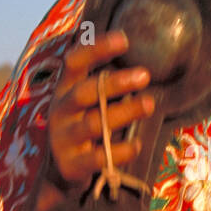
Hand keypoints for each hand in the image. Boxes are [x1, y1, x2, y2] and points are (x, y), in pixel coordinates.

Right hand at [46, 30, 153, 188]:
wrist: (61, 171)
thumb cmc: (83, 126)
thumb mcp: (86, 102)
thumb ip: (103, 84)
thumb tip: (139, 62)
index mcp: (65, 89)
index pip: (74, 62)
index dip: (96, 49)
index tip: (124, 39)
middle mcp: (60, 111)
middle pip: (84, 92)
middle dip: (115, 83)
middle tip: (145, 75)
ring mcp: (63, 138)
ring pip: (93, 123)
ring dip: (124, 112)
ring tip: (149, 104)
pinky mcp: (71, 164)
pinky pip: (98, 157)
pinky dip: (121, 150)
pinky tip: (137, 144)